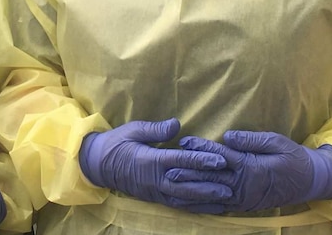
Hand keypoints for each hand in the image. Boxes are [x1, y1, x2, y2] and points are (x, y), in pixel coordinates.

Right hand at [78, 118, 229, 210]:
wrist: (98, 165)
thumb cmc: (117, 143)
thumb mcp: (133, 130)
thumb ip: (156, 130)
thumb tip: (177, 124)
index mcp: (151, 160)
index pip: (181, 161)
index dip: (202, 160)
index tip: (221, 160)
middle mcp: (155, 179)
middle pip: (187, 183)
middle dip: (211, 184)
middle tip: (233, 183)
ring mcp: (156, 191)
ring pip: (185, 198)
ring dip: (207, 199)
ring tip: (227, 198)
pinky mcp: (156, 198)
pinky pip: (179, 205)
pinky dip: (196, 207)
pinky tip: (211, 207)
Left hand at [168, 130, 331, 212]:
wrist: (311, 181)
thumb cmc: (293, 157)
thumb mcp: (276, 142)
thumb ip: (251, 141)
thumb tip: (227, 136)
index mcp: (251, 167)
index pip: (220, 156)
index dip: (201, 148)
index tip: (184, 141)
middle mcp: (245, 185)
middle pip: (211, 176)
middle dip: (189, 171)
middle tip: (167, 167)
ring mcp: (244, 198)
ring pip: (212, 193)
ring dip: (191, 190)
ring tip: (171, 187)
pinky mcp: (244, 206)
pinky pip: (221, 206)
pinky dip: (204, 204)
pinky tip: (190, 203)